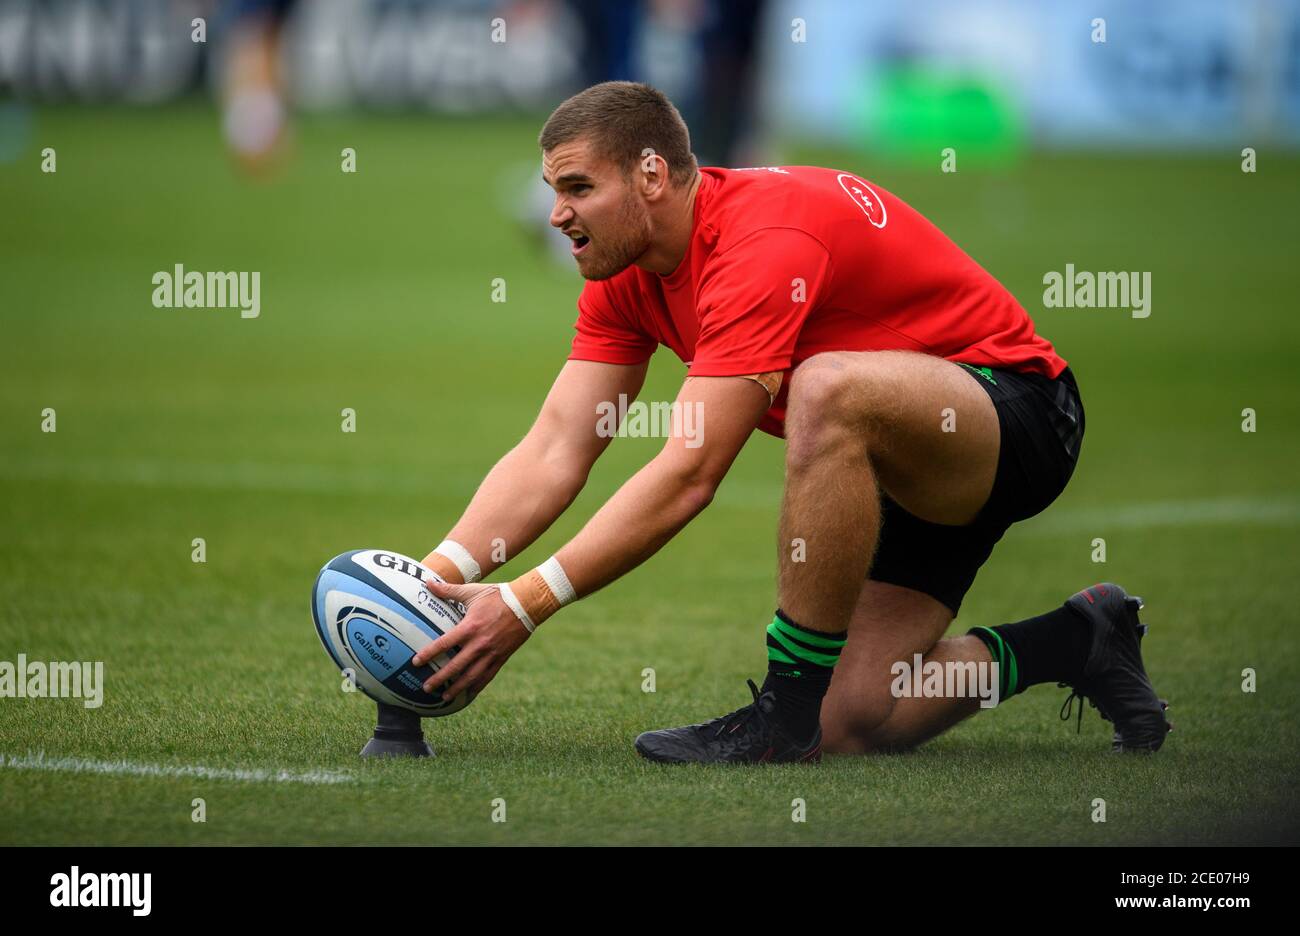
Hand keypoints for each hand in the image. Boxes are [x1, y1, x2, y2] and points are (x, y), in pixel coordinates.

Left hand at [412, 580, 531, 701]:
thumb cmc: (498, 596)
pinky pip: (487, 676)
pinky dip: (476, 686)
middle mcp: (479, 644)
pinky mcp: (501, 658)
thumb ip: (449, 590)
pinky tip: (468, 693)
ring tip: (444, 697)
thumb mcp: (472, 591)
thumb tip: (428, 582)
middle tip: (426, 688)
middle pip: (455, 666)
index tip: (416, 663)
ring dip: (457, 688)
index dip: (428, 654)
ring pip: (471, 676)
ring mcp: (491, 653)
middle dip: (439, 679)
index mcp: (470, 627)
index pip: (444, 644)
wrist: (527, 604)